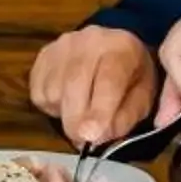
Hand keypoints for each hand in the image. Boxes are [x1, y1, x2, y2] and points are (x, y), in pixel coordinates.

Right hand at [28, 26, 159, 145]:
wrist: (113, 49)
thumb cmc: (130, 78)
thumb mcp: (142, 100)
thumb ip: (125, 119)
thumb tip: (98, 139)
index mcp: (122, 49)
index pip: (108, 80)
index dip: (99, 110)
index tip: (90, 136)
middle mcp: (90, 40)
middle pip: (74, 84)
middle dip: (75, 121)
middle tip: (82, 141)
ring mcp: (63, 45)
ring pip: (53, 91)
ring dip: (64, 112)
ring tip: (81, 108)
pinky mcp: (44, 54)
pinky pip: (38, 91)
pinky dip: (50, 105)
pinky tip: (66, 99)